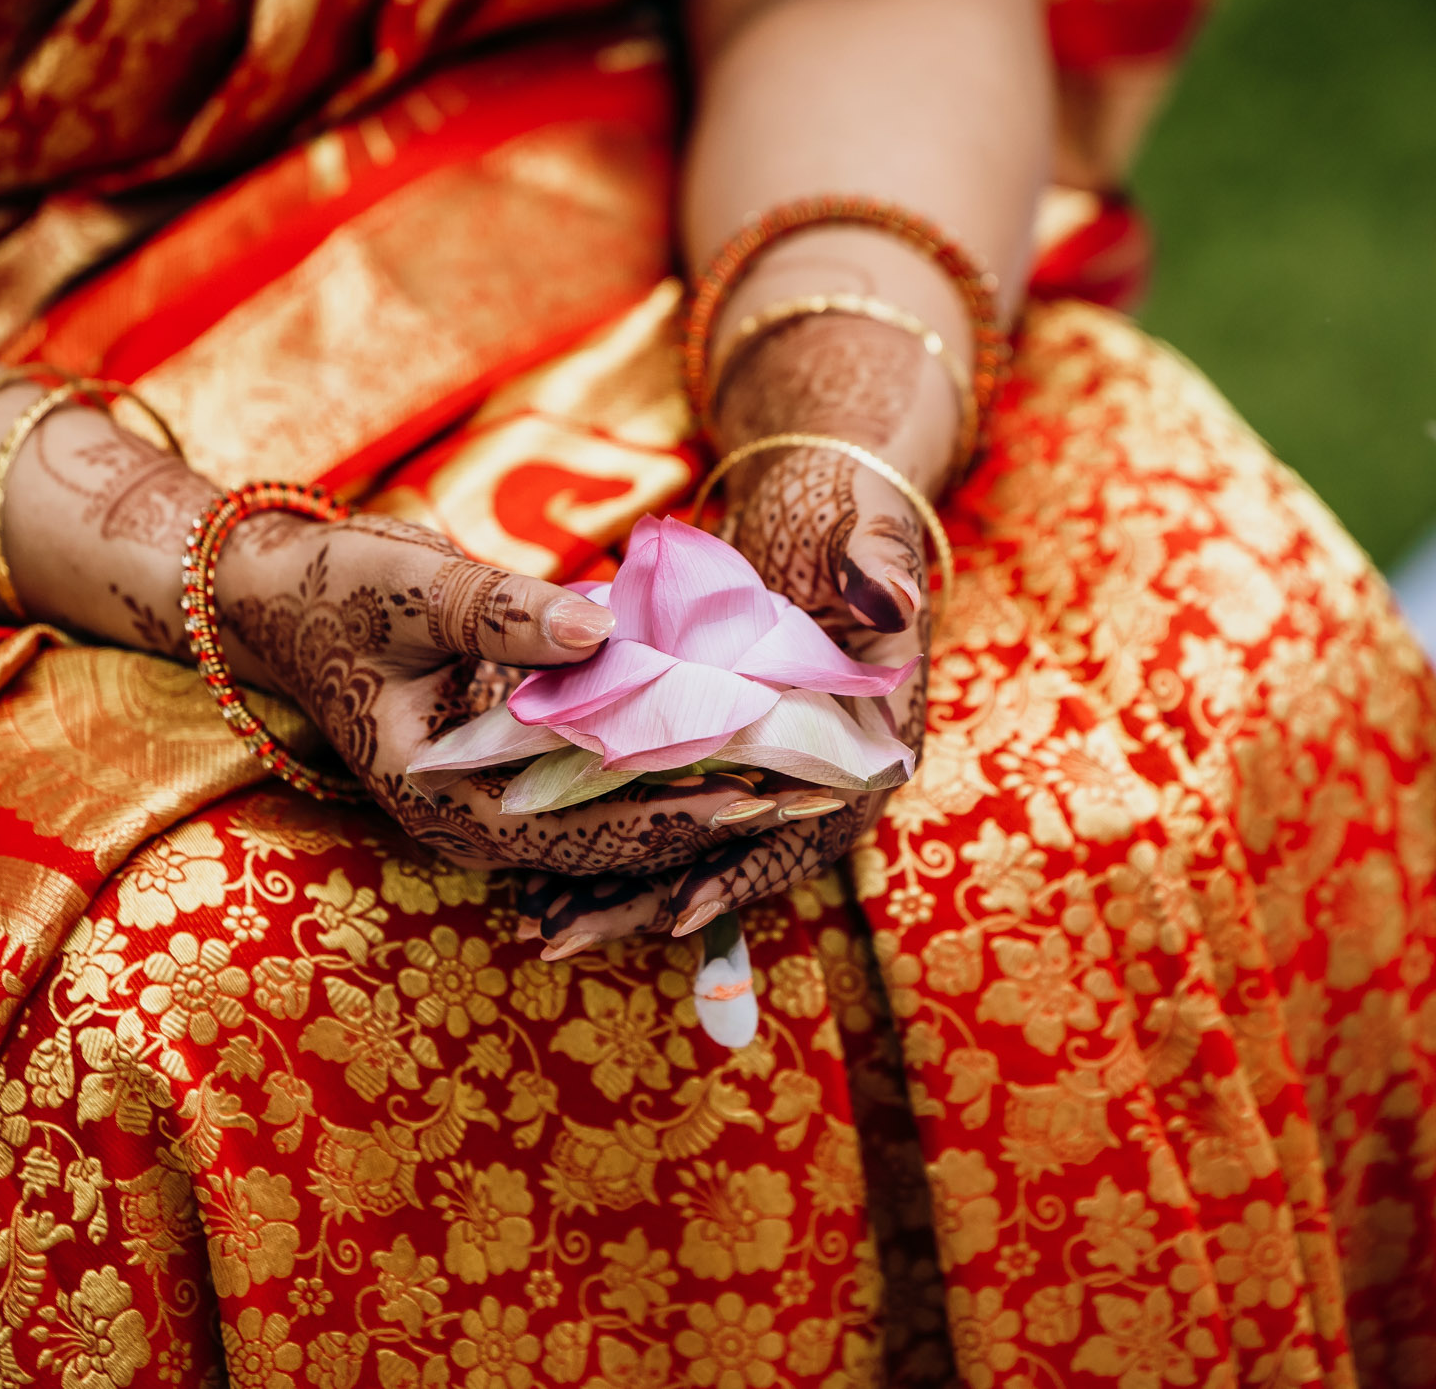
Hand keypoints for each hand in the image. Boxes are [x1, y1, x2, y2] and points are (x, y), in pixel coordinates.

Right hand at [216, 515, 862, 917]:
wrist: (281, 592)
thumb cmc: (336, 588)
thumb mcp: (415, 587)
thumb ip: (503, 613)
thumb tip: (601, 632)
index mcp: (442, 800)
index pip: (576, 832)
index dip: (668, 816)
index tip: (754, 792)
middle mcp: (473, 820)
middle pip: (612, 842)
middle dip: (709, 818)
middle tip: (810, 791)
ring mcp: (495, 798)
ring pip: (615, 818)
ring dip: (700, 796)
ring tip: (800, 774)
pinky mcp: (514, 764)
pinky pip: (602, 782)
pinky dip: (665, 763)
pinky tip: (738, 737)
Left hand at [510, 446, 931, 951]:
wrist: (825, 499)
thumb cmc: (851, 510)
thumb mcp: (866, 529)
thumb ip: (879, 561)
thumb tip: (893, 594)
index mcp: (872, 736)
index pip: (813, 824)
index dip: (749, 869)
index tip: (679, 908)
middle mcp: (822, 764)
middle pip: (740, 856)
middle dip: (656, 900)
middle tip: (566, 937)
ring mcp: (770, 760)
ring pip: (697, 843)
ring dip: (625, 886)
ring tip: (542, 925)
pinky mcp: (725, 744)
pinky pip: (669, 806)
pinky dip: (616, 838)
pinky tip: (546, 870)